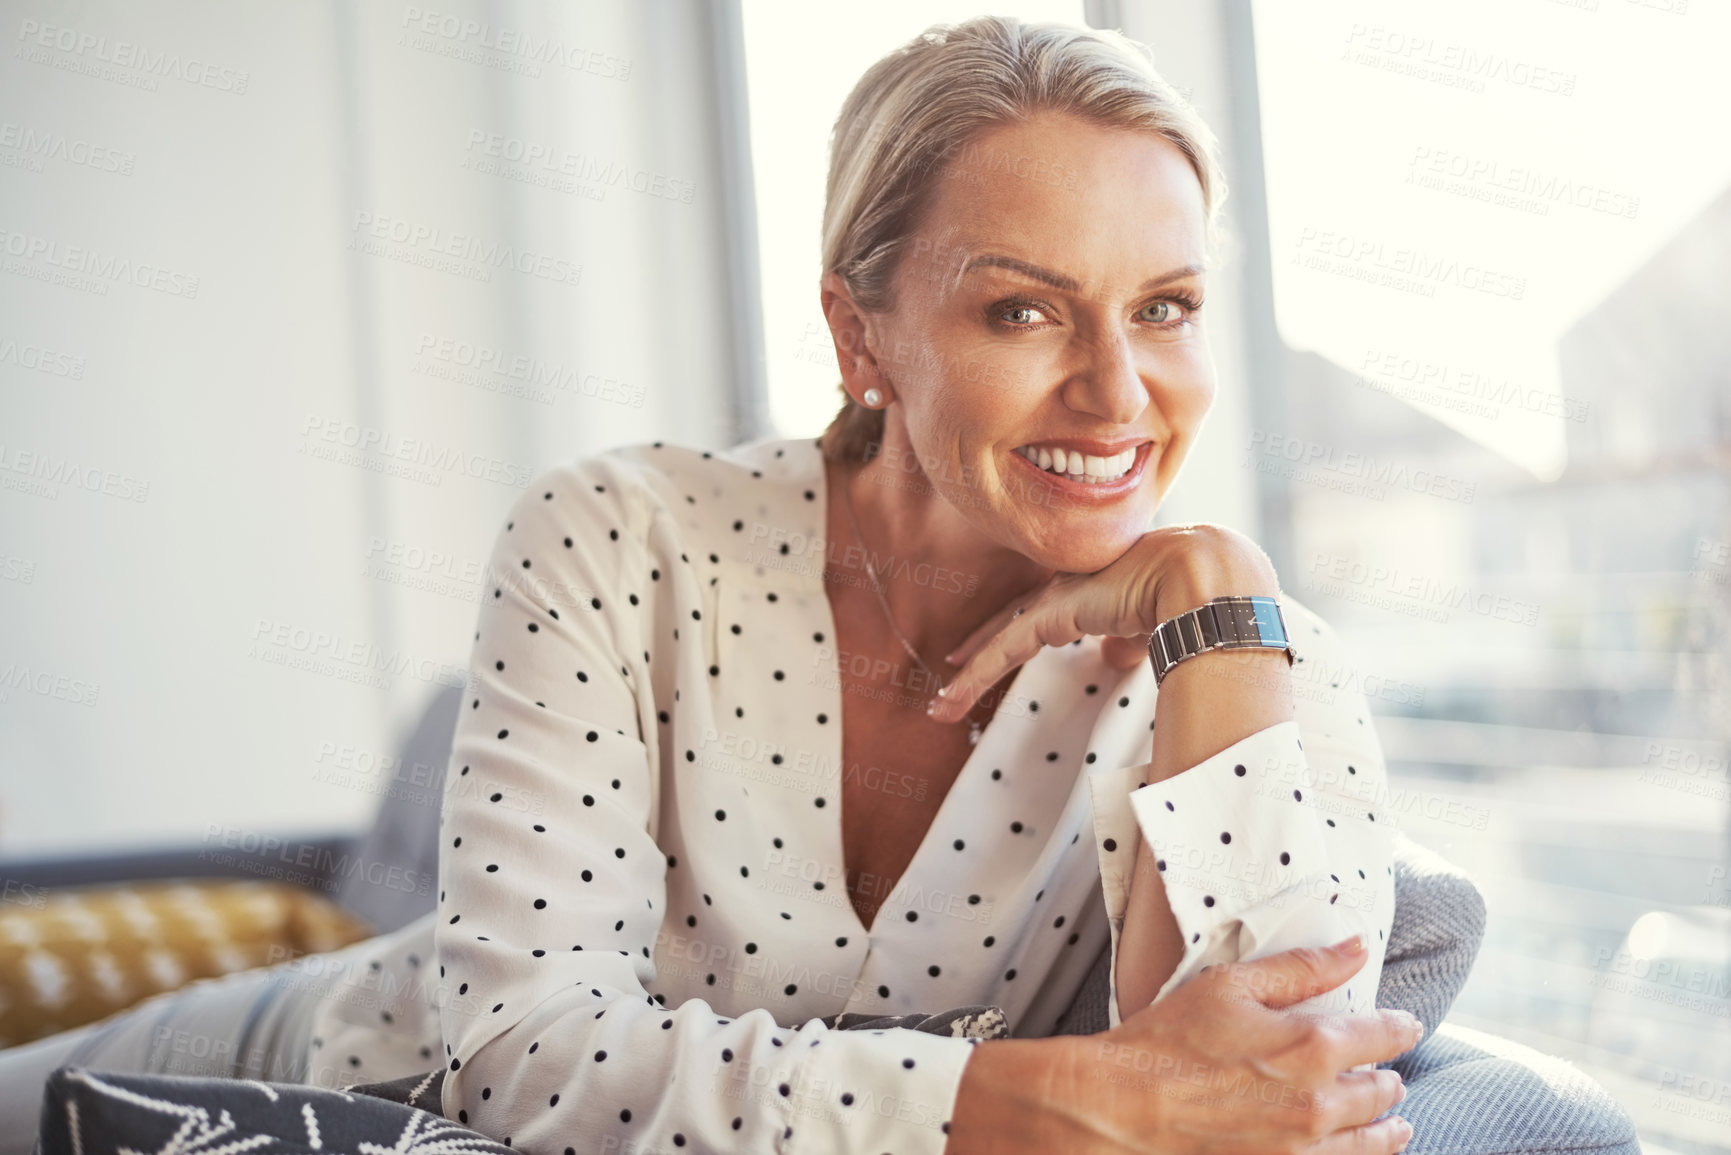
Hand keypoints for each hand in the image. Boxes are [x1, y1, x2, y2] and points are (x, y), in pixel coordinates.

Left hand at [929, 524, 1277, 722]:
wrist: (1197, 575)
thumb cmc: (1188, 594)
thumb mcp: (1150, 624)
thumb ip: (1126, 640)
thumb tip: (1113, 655)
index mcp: (1092, 586)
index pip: (1045, 610)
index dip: (1019, 628)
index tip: (1002, 646)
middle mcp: (1067, 586)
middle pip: (1013, 619)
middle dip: (983, 642)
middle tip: (955, 660)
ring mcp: (1055, 598)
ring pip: (1000, 641)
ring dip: (969, 675)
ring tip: (942, 707)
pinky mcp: (1049, 615)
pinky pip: (1001, 652)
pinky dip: (975, 677)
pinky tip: (953, 698)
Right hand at [945, 937, 1420, 1154]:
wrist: (1124, 1108)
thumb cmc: (1169, 1042)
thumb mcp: (1231, 986)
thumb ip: (1302, 969)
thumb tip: (1355, 948)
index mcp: (1314, 1047)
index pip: (1383, 1035)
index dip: (1399, 1027)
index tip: (1406, 1024)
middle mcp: (1321, 1103)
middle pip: (1382, 1091)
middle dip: (1389, 1078)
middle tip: (1389, 1071)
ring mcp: (1304, 1147)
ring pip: (1372, 1140)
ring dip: (1386, 1126)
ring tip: (1395, 1123)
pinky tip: (1354, 1150)